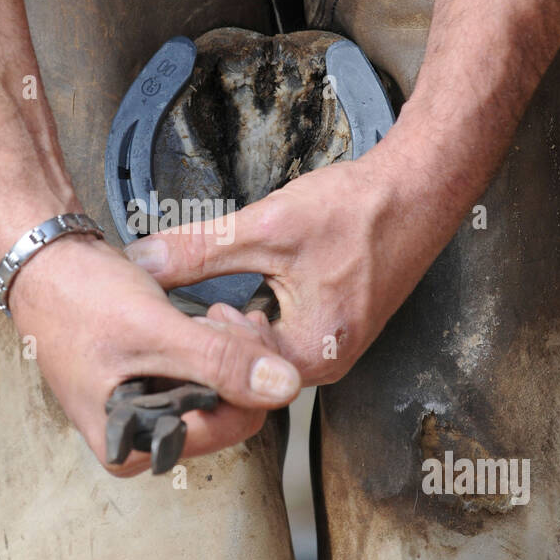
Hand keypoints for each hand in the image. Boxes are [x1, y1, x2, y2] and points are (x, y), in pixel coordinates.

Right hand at [9, 233, 300, 475]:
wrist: (44, 261)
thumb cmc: (80, 297)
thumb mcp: (155, 330)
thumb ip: (219, 362)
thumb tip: (283, 388)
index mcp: (133, 448)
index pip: (231, 428)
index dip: (248, 379)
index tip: (239, 328)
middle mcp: (142, 440)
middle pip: (229, 414)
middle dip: (239, 364)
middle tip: (225, 314)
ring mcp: (148, 413)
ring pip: (221, 394)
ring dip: (229, 352)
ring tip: (213, 314)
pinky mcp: (153, 385)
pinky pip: (203, 377)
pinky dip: (212, 347)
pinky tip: (204, 318)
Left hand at [125, 149, 451, 386]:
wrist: (417, 189)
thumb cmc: (359, 212)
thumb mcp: (265, 228)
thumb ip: (198, 250)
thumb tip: (143, 263)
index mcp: (309, 355)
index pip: (226, 370)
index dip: (188, 340)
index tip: (159, 313)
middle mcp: (321, 364)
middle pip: (240, 364)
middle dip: (205, 333)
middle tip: (166, 306)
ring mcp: (327, 348)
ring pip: (255, 347)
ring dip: (226, 323)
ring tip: (197, 297)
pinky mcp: (329, 327)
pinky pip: (275, 332)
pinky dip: (250, 312)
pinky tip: (229, 291)